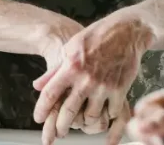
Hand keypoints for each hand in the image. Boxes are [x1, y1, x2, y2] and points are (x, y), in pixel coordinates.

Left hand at [34, 13, 153, 144]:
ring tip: (82, 122)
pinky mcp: (120, 89)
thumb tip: (37, 86)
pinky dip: (107, 115)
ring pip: (90, 117)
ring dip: (85, 122)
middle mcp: (86, 79)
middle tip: (60, 132)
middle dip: (61, 127)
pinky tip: (104, 112)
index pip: (49, 95)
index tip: (38, 119)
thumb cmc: (97, 36)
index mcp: (71, 66)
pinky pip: (111, 113)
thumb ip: (54, 70)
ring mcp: (104, 86)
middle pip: (68, 113)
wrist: (127, 30)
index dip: (41, 110)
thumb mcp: (71, 47)